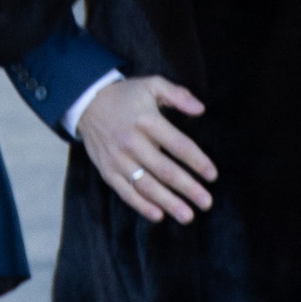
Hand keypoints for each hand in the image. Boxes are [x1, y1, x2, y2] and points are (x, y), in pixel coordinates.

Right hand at [76, 75, 216, 224]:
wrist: (87, 103)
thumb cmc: (127, 96)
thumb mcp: (152, 85)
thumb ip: (178, 95)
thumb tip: (201, 109)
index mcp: (147, 120)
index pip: (177, 145)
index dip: (197, 161)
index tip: (212, 175)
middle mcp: (132, 142)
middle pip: (164, 170)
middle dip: (188, 188)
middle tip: (206, 202)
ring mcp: (118, 159)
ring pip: (146, 185)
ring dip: (168, 203)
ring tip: (188, 216)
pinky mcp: (107, 171)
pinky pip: (125, 192)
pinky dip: (141, 206)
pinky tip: (159, 215)